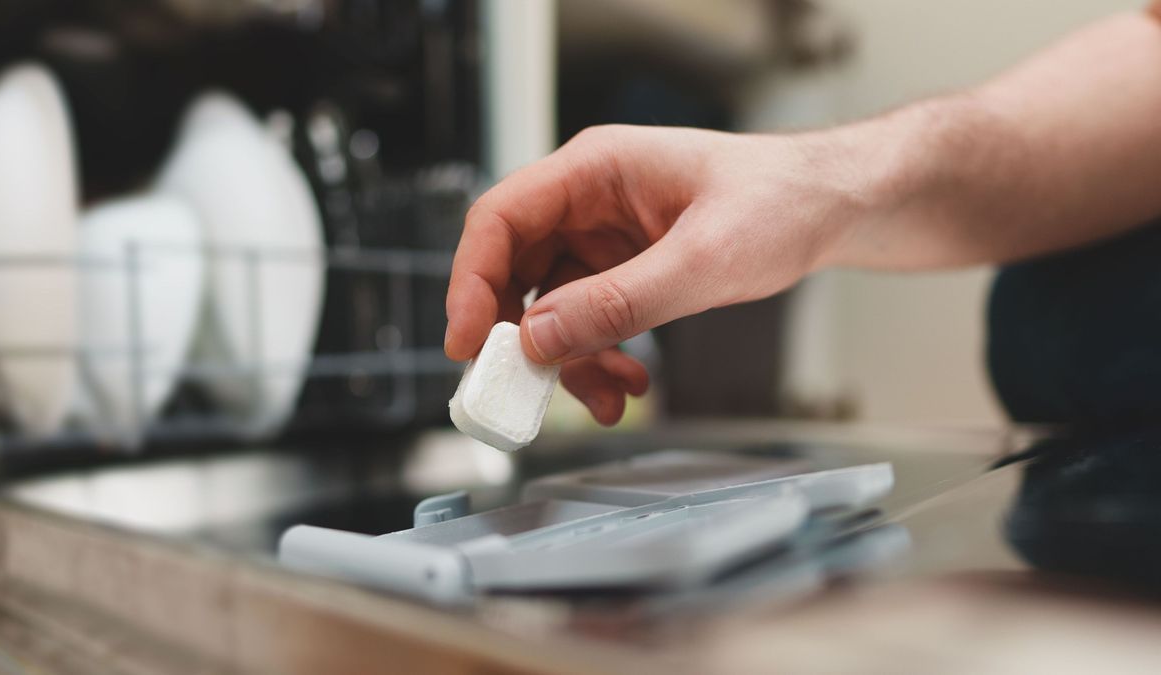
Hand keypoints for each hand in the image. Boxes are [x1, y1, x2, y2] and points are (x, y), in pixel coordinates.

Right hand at [445, 124, 862, 423]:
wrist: (829, 209)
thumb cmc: (779, 201)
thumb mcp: (703, 259)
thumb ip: (619, 301)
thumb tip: (540, 338)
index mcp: (595, 170)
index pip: (500, 218)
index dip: (470, 281)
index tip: (468, 342)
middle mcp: (588, 201)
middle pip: (514, 269)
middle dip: (518, 336)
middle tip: (522, 389)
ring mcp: (603, 237)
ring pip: (550, 307)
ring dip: (568, 360)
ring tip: (606, 398)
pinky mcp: (624, 269)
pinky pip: (587, 320)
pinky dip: (598, 358)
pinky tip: (627, 384)